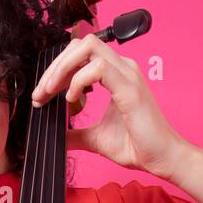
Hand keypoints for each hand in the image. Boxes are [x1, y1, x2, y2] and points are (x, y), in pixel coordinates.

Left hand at [30, 33, 187, 180]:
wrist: (161, 158)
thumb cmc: (136, 145)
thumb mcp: (95, 138)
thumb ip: (75, 133)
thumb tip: (56, 136)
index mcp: (115, 74)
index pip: (80, 55)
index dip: (56, 70)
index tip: (42, 94)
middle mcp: (122, 68)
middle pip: (81, 44)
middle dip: (55, 65)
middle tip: (41, 92)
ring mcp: (127, 75)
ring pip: (88, 48)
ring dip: (63, 69)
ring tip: (51, 92)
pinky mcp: (129, 89)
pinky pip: (98, 69)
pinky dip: (79, 81)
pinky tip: (72, 99)